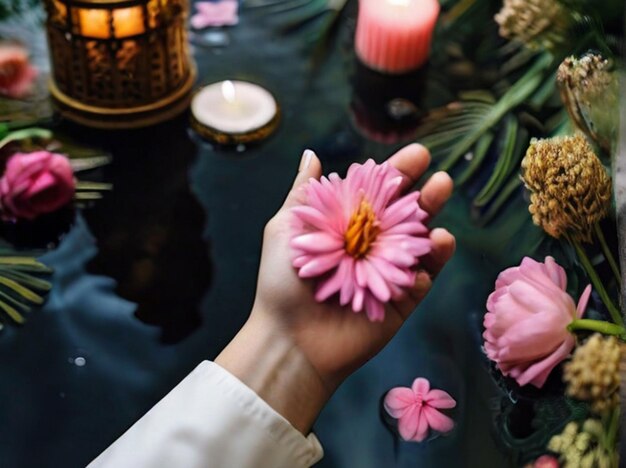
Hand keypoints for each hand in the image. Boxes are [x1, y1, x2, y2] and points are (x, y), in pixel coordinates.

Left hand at [216, 144, 454, 432]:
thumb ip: (304, 192)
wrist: (288, 338)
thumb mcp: (286, 228)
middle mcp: (370, 248)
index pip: (378, 195)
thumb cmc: (280, 282)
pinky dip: (430, 263)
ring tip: (441, 199)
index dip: (398, 174)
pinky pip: (422, 279)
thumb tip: (311, 154)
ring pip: (420, 245)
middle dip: (424, 195)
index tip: (418, 155)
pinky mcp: (400, 303)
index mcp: (347, 228)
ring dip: (434, 221)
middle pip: (405, 217)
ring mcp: (388, 275)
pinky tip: (436, 243)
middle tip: (440, 177)